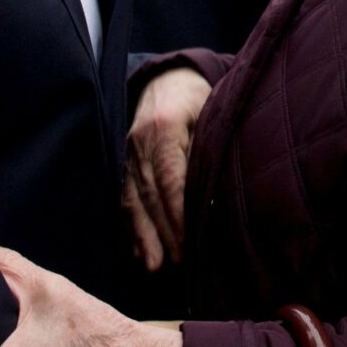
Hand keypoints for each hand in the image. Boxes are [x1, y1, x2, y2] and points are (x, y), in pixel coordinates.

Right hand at [123, 67, 210, 271]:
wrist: (167, 79)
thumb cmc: (199, 97)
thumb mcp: (212, 109)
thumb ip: (211, 145)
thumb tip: (220, 189)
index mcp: (164, 128)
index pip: (170, 176)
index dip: (179, 210)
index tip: (191, 237)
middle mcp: (140, 143)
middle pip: (151, 194)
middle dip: (165, 231)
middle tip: (181, 262)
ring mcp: (129, 154)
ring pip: (134, 200)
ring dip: (144, 236)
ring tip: (153, 266)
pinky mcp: (125, 164)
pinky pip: (126, 198)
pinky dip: (132, 226)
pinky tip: (138, 251)